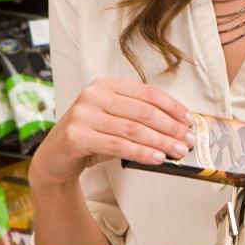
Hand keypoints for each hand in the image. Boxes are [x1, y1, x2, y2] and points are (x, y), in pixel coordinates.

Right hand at [30, 77, 193, 188]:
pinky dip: (141, 153)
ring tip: (178, 152)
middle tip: (189, 140)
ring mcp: (82, 114)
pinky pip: (118, 145)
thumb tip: (179, 128)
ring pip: (133, 129)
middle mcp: (93, 95)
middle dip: (171, 127)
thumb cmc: (91, 137)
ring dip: (161, 142)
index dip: (173, 107)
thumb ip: (138, 118)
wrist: (54, 158)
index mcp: (106, 85)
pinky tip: (157, 159)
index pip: (148, 93)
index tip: (190, 121)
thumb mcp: (114, 120)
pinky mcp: (76, 136)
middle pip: (143, 112)